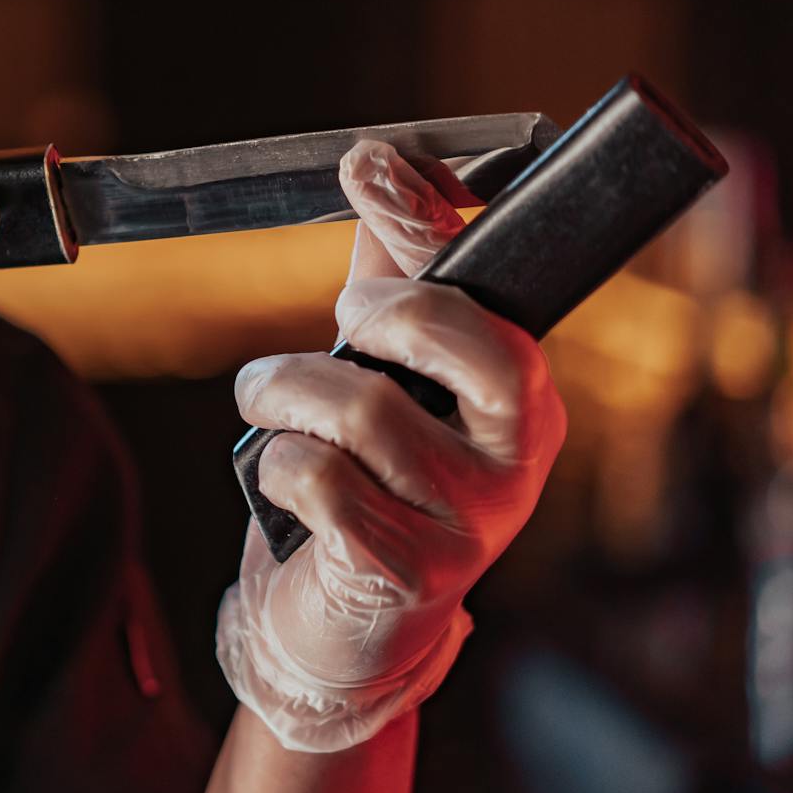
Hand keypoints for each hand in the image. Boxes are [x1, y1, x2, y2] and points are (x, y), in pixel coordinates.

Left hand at [215, 140, 566, 751]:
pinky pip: (320, 478)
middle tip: (338, 322)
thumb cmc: (370, 484)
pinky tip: (283, 482)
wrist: (347, 633)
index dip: (426, 221)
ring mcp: (469, 523)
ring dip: (285, 393)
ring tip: (269, 405)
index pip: (487, 293)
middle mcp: (517, 460)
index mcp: (523, 400)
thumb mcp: (385, 374)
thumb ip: (390, 273)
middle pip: (450, 334)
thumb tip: (376, 159)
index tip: (370, 163)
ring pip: (358, 407)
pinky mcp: (407, 574)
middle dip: (372, 309)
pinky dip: (279, 465)